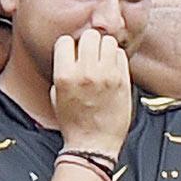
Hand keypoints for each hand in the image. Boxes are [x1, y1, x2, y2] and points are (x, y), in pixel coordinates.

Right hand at [51, 29, 130, 156]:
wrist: (93, 145)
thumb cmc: (74, 122)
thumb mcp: (56, 95)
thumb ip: (63, 71)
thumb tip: (72, 53)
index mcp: (64, 76)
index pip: (65, 41)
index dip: (69, 46)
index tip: (73, 53)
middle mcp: (85, 72)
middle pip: (90, 35)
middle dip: (89, 42)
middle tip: (90, 53)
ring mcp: (107, 76)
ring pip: (108, 41)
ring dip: (104, 47)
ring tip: (102, 59)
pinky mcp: (123, 81)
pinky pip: (121, 55)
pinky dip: (116, 58)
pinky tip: (112, 68)